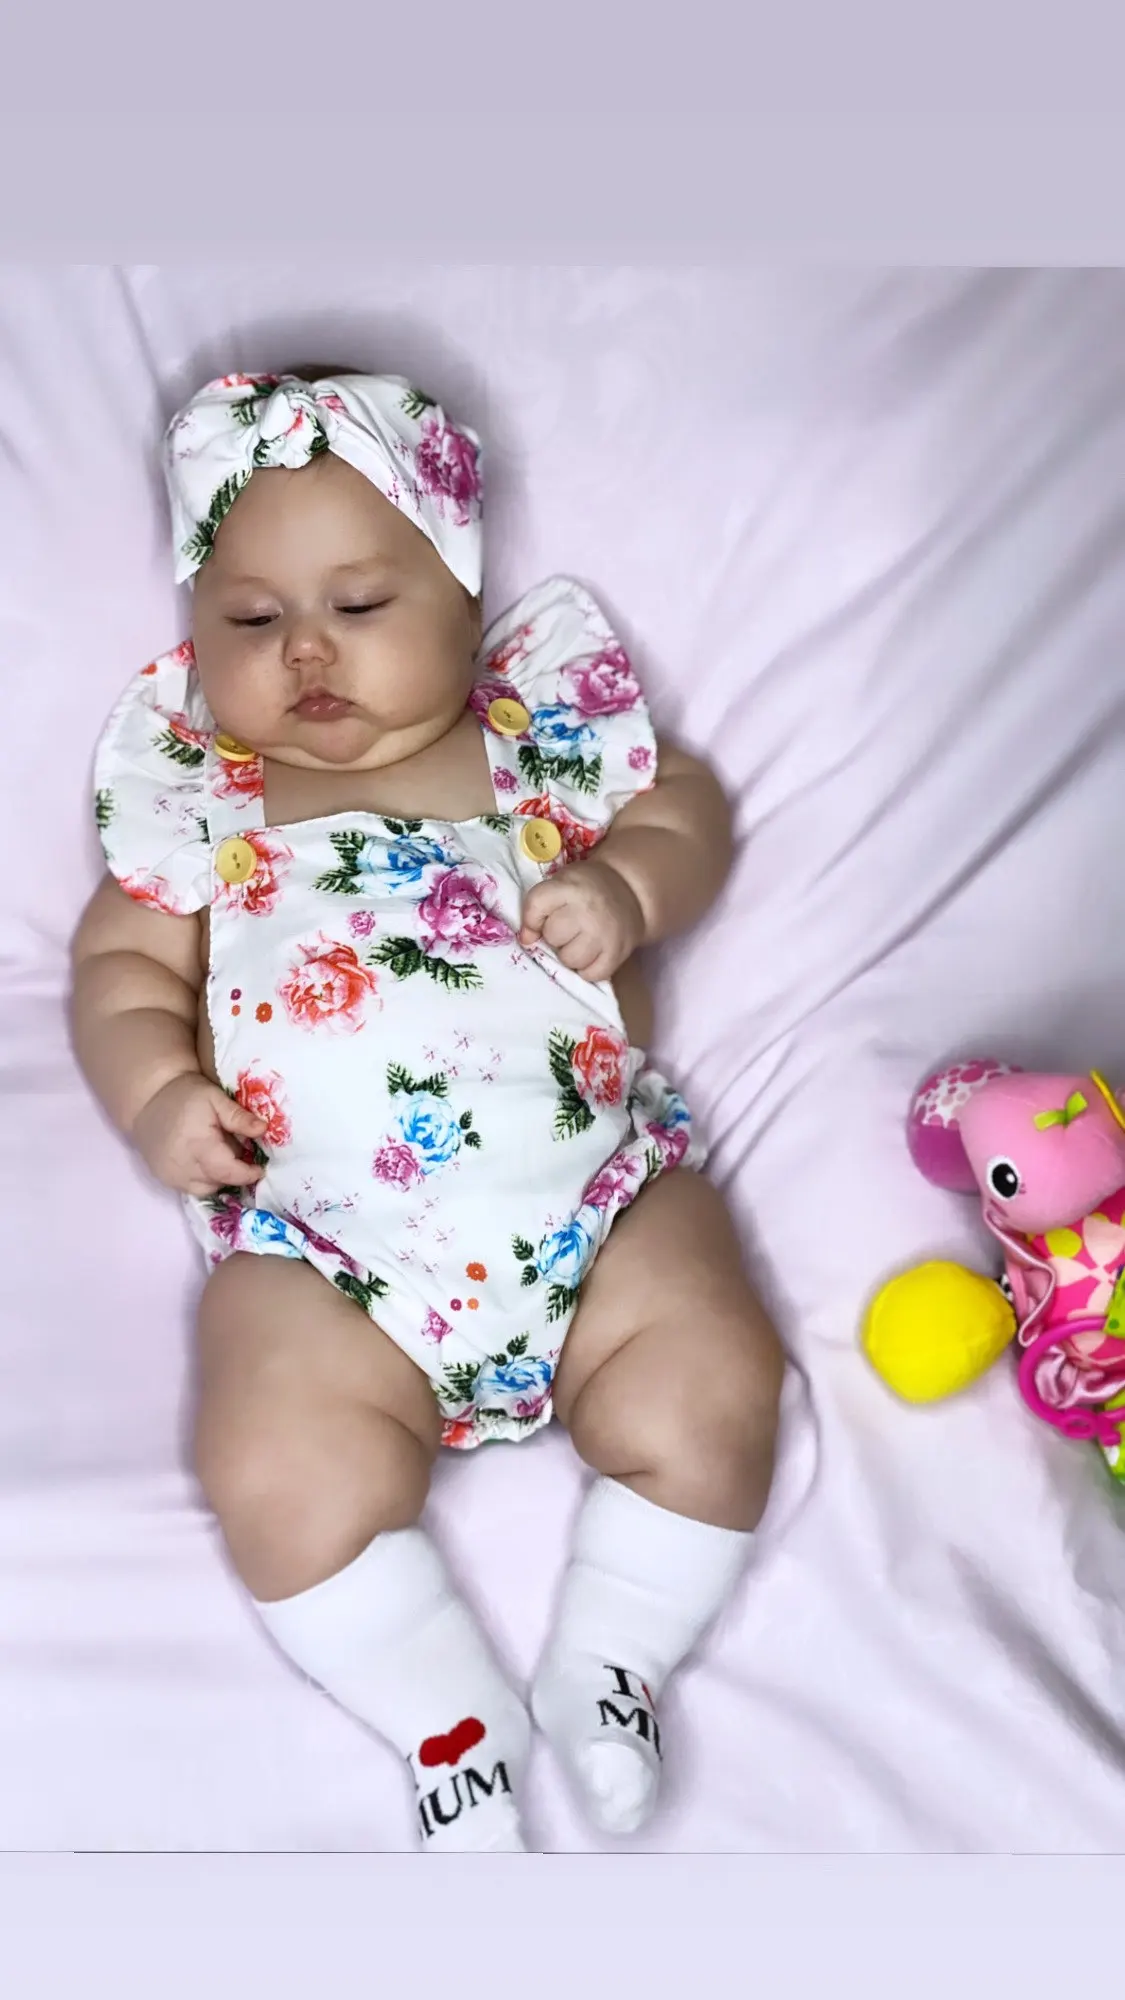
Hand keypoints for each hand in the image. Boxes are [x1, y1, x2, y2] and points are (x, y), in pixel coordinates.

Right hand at [131, 1073, 267, 1196]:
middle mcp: (182, 1165)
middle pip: (219, 1182)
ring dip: (219, 1178)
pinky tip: (204, 1160)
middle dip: (234, 1173)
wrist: (148, 1100)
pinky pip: (190, 1188)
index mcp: (198, 1145)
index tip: (260, 1168)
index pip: (228, 1172)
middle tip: (240, 1155)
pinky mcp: (163, 1178)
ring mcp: (170, 1175)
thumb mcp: (215, 1098)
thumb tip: (263, 1130)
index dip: (247, 1174)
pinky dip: (203, 1179)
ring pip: (206, 1188)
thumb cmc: (185, 1095)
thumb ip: (239, 1117)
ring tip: (220, 1156)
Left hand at [519, 858, 644, 983]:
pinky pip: (590, 975)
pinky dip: (588, 969)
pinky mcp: (618, 953)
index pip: (536, 906)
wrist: (630, 890)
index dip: (532, 918)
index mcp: (570, 887)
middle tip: (568, 927)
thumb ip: (539, 906)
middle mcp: (588, 910)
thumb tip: (526, 939)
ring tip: (580, 941)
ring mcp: (604, 933)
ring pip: (570, 959)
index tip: (539, 921)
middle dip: (556, 935)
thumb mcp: (562, 883)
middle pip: (553, 936)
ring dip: (571, 954)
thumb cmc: (587, 888)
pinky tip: (592, 953)